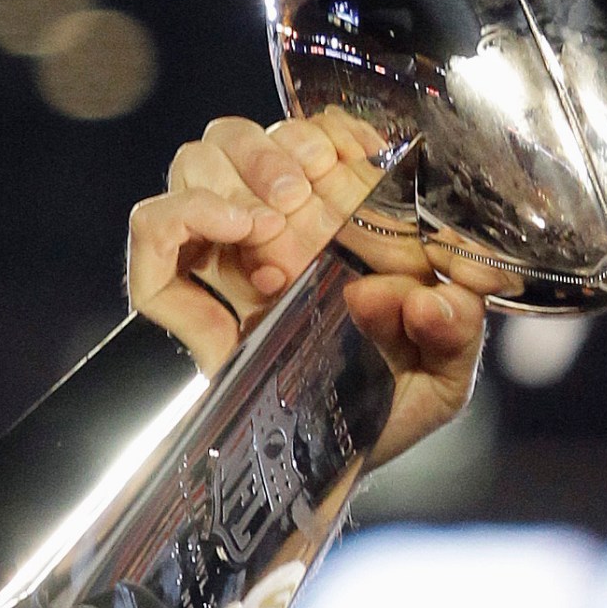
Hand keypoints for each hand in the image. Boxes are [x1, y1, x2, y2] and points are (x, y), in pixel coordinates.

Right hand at [125, 111, 484, 468]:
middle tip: (304, 193)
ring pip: (196, 159)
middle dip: (270, 149)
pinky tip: (238, 233)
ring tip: (272, 225)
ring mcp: (217, 254)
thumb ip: (453, 332)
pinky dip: (187, 214)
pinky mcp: (173, 292)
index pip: (312, 136)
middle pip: (242, 134)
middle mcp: (269, 227)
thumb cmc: (380, 414)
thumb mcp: (439, 379)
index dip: (327, 131)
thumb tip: (426, 298)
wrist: (324, 475)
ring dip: (235, 174)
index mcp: (332, 226)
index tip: (352, 156)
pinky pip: (153, 225)